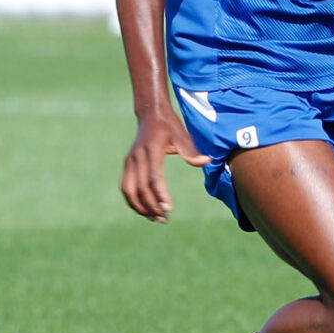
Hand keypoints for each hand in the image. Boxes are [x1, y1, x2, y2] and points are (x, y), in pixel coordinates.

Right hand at [121, 107, 211, 222]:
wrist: (150, 114)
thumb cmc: (169, 125)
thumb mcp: (182, 135)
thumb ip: (191, 151)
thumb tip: (207, 161)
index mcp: (151, 150)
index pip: (153, 177)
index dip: (160, 194)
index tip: (168, 208)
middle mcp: (137, 157)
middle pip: (140, 188)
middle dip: (152, 206)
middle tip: (164, 218)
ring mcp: (130, 162)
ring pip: (129, 190)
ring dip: (140, 207)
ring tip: (155, 218)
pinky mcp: (127, 165)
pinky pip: (126, 187)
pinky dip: (133, 201)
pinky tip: (145, 210)